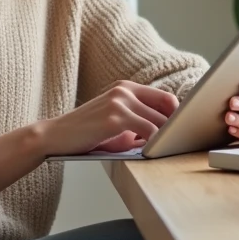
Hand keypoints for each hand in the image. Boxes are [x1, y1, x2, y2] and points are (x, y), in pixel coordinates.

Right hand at [42, 80, 177, 155]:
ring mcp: (119, 102)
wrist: (56, 136)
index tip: (182, 132)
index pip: (166, 97)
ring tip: (168, 151)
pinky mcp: (115, 118)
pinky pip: (149, 131)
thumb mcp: (117, 123)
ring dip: (167, 138)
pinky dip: (155, 143)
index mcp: (126, 87)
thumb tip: (168, 135)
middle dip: (176, 129)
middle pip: (168, 108)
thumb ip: (140, 123)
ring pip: (160, 121)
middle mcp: (124, 90)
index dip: (178, 116)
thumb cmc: (87, 134)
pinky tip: (153, 152)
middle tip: (180, 145)